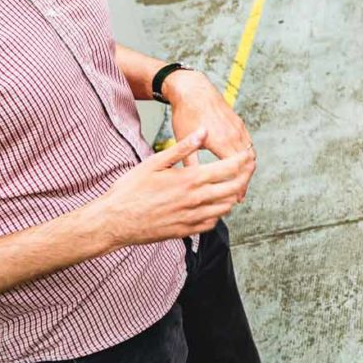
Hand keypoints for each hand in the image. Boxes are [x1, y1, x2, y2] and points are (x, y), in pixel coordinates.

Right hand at [87, 128, 254, 249]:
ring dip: (232, 196)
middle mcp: (196, 200)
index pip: (229, 169)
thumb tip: (202, 131)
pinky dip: (218, 213)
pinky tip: (213, 205)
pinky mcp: (185, 231)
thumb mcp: (155, 162)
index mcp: (190, 180)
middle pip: (234, 189)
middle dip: (244, 177)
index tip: (248, 155)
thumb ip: (182, 147)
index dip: (243, 161)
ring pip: (226, 207)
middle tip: (247, 169)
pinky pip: (211, 223)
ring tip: (232, 185)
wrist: (114, 221)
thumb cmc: (130, 190)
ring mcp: (192, 218)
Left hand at [163, 70, 256, 200]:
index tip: (235, 199)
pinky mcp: (238, 123)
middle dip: (244, 181)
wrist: (192, 89)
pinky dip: (246, 157)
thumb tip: (190, 182)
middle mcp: (234, 135)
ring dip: (246, 169)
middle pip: (248, 164)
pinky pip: (248, 144)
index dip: (239, 186)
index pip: (239, 170)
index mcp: (222, 142)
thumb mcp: (184, 141)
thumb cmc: (186, 114)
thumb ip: (190, 163)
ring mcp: (239, 128)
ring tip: (238, 183)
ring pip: (250, 154)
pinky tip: (237, 164)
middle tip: (237, 195)